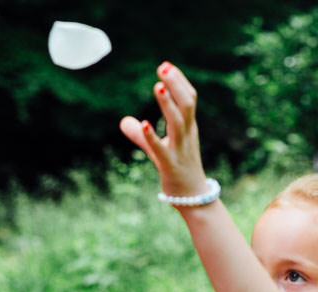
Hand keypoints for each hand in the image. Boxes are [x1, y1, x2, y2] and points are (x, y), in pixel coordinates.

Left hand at [119, 62, 208, 199]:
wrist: (193, 199)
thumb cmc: (178, 169)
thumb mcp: (160, 149)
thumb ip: (142, 134)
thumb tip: (124, 121)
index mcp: (188, 128)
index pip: (189, 98)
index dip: (179, 81)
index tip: (166, 65)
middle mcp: (187, 136)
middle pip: (187, 104)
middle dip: (176, 84)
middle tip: (163, 67)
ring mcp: (180, 150)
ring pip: (178, 123)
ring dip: (168, 104)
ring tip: (158, 86)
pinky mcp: (170, 166)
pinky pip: (162, 149)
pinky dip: (152, 136)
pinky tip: (143, 123)